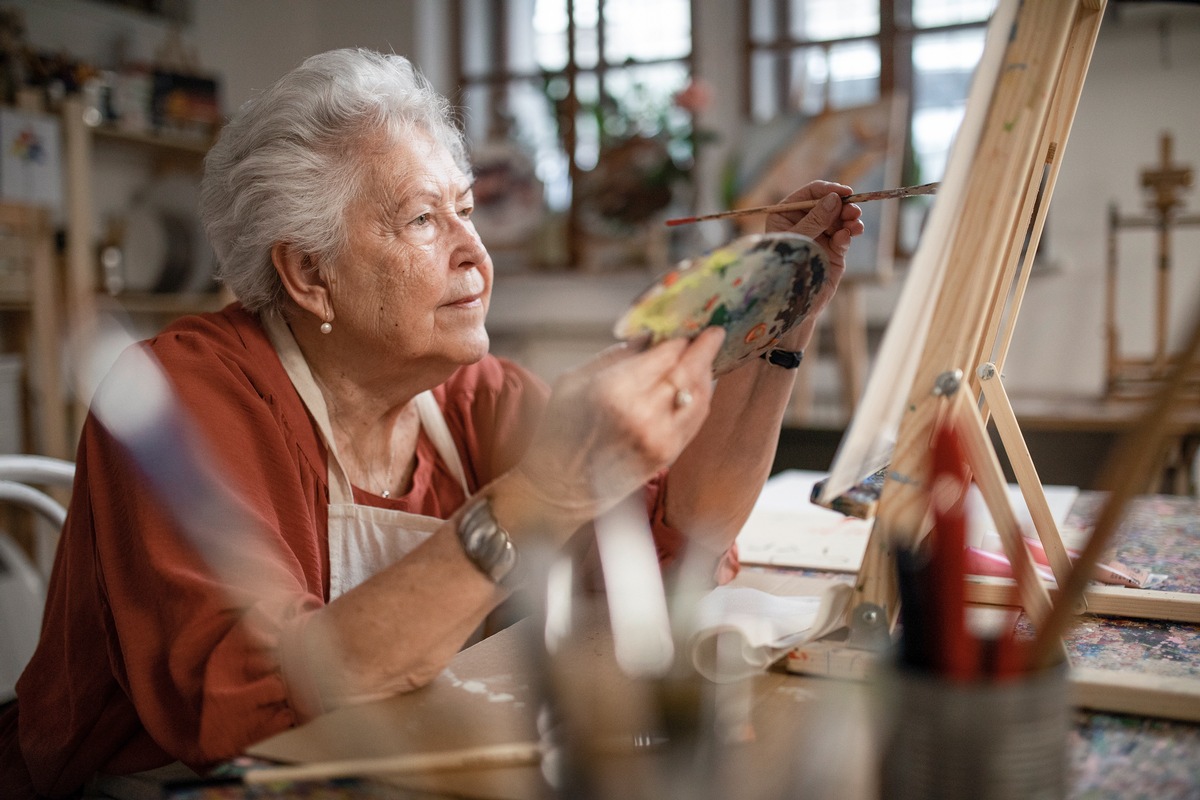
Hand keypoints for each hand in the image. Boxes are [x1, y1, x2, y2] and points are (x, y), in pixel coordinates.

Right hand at [512, 326, 725, 520]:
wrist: (560, 488)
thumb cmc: (559, 433)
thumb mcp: (572, 382)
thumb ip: (614, 356)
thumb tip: (647, 337)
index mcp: (613, 391)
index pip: (665, 354)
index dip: (680, 338)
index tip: (687, 327)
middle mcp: (642, 414)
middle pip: (688, 371)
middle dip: (704, 349)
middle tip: (713, 332)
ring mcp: (660, 437)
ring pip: (699, 394)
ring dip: (705, 372)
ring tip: (704, 357)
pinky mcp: (668, 455)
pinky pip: (696, 418)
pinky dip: (700, 397)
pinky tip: (697, 385)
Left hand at [765, 180, 864, 322]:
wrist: (794, 303)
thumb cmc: (785, 268)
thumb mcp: (797, 239)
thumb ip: (815, 220)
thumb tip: (833, 199)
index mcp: (786, 215)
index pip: (809, 194)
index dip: (828, 190)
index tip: (844, 192)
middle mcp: (804, 221)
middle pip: (828, 203)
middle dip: (843, 205)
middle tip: (854, 211)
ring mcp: (820, 235)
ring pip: (840, 218)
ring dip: (850, 218)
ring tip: (855, 225)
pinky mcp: (833, 249)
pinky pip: (844, 235)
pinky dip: (849, 233)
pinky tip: (848, 236)